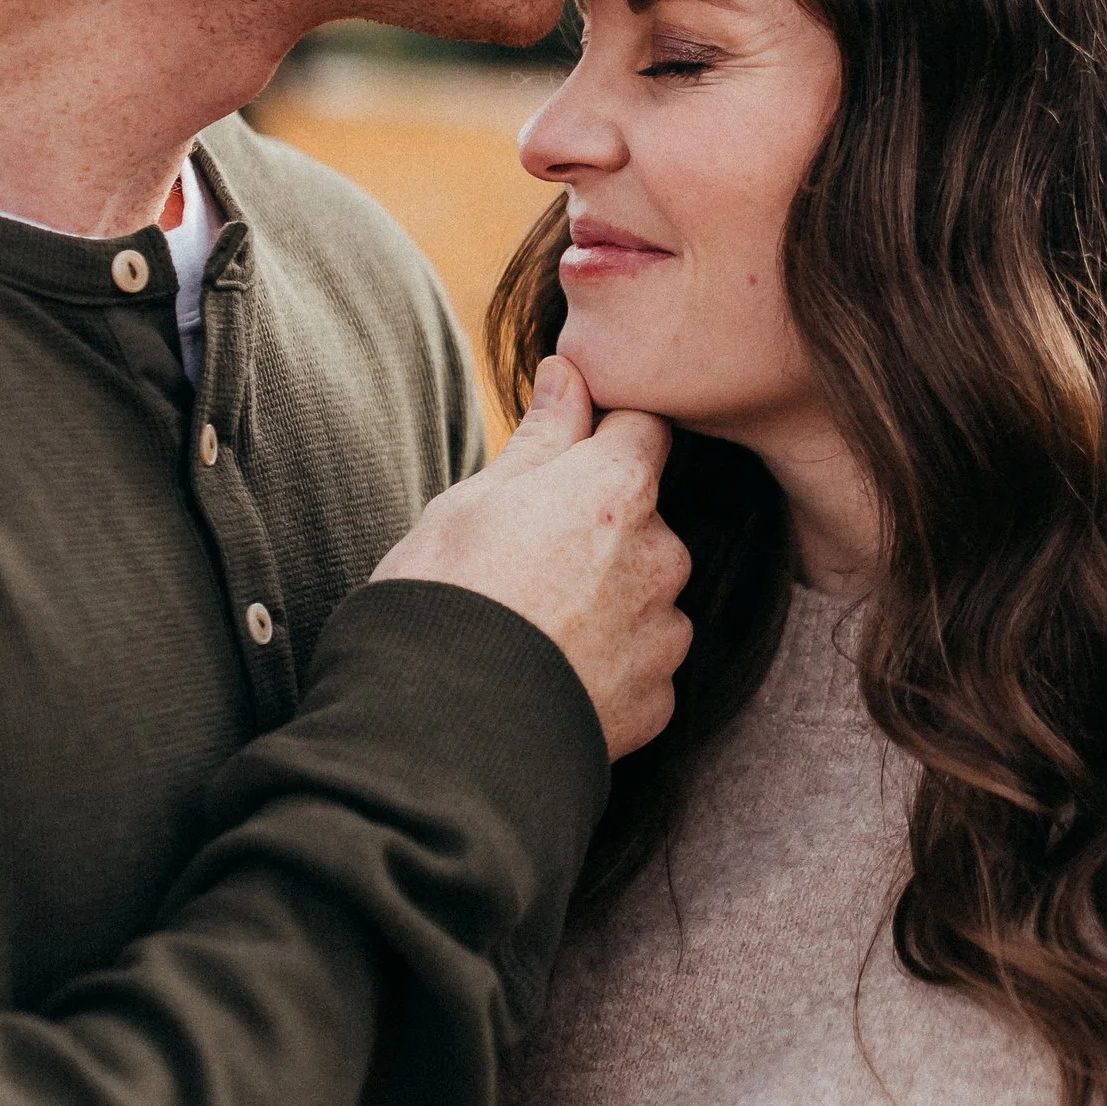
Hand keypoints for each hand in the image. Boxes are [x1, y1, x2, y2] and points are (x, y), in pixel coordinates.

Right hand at [373, 357, 689, 760]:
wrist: (441, 731)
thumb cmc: (444, 597)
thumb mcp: (473, 500)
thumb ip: (542, 437)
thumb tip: (569, 374)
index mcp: (616, 490)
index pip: (642, 429)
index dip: (603, 438)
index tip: (564, 461)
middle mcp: (661, 556)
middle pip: (645, 520)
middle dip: (601, 530)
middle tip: (526, 563)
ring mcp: (665, 633)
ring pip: (647, 595)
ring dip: (609, 601)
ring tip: (535, 629)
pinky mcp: (658, 701)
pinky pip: (642, 665)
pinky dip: (608, 667)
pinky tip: (551, 676)